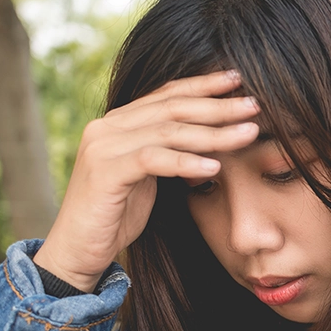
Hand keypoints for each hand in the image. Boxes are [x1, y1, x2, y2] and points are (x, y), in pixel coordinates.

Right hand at [33, 71, 259, 291]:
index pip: (167, 95)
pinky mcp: (104, 172)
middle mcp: (107, 126)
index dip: (204, 86)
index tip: (239, 80)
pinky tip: (215, 167)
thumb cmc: (115, 216)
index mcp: (119, 122)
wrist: (77, 250)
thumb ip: (169, 152)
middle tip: (254, 105)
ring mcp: (103, 147)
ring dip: (213, 132)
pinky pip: (153, 160)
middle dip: (217, 105)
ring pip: (168, 131)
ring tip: (249, 133)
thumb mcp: (148, 177)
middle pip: (172, 108)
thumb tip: (212, 138)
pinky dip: (186, 162)